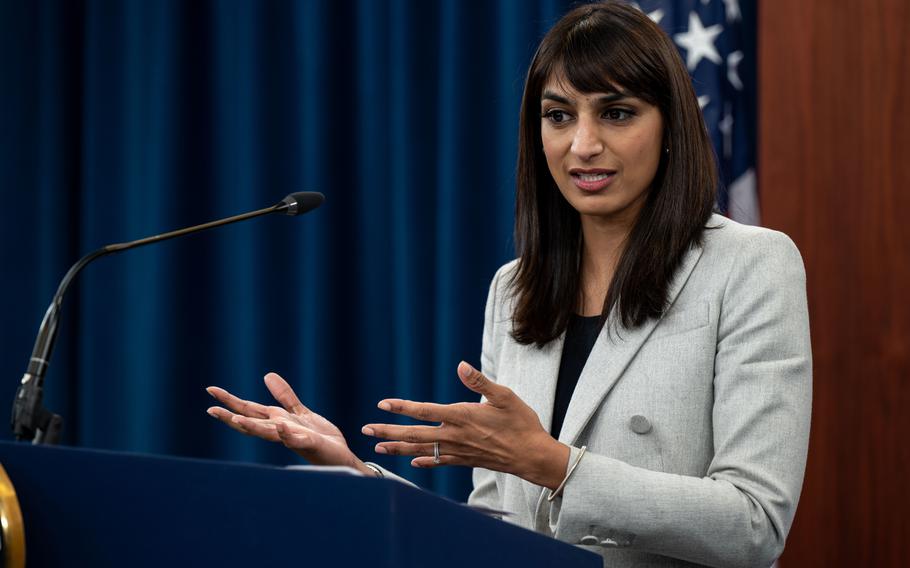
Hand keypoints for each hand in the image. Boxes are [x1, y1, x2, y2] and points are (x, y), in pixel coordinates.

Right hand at [206, 373, 375, 475]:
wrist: (339, 456)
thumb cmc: (319, 437)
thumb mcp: (299, 412)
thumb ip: (284, 396)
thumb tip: (267, 376)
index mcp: (277, 421)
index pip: (249, 409)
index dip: (230, 400)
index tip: (211, 390)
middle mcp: (280, 430)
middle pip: (252, 422)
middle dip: (231, 416)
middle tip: (210, 409)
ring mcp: (293, 438)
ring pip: (269, 432)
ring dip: (253, 427)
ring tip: (236, 419)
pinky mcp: (310, 443)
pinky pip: (296, 439)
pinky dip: (287, 434)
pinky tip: (281, 426)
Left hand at [361, 361, 569, 489]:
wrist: (532, 456)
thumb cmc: (521, 423)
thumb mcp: (504, 396)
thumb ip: (480, 381)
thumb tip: (460, 365)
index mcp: (462, 416)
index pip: (424, 411)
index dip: (402, 408)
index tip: (383, 404)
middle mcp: (455, 435)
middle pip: (414, 434)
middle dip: (388, 432)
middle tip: (366, 430)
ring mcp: (458, 451)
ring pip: (422, 450)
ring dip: (398, 449)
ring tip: (378, 449)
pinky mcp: (465, 460)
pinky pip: (439, 462)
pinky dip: (424, 462)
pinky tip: (413, 463)